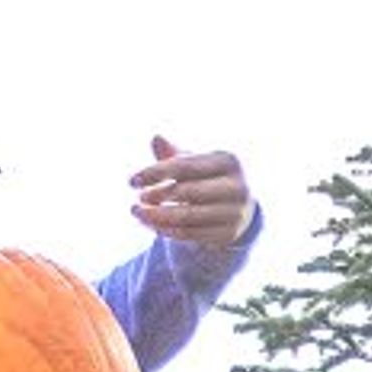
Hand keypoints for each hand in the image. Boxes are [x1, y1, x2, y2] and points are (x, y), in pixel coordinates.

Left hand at [130, 135, 253, 247]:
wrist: (239, 208)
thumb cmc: (208, 178)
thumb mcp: (194, 162)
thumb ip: (174, 153)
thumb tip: (156, 138)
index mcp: (227, 160)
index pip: (184, 166)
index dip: (156, 173)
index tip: (132, 181)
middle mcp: (236, 186)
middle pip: (187, 192)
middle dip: (158, 195)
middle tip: (139, 198)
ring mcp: (234, 212)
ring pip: (187, 216)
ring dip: (157, 216)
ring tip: (137, 212)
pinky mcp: (228, 234)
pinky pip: (190, 233)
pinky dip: (167, 230)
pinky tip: (152, 224)